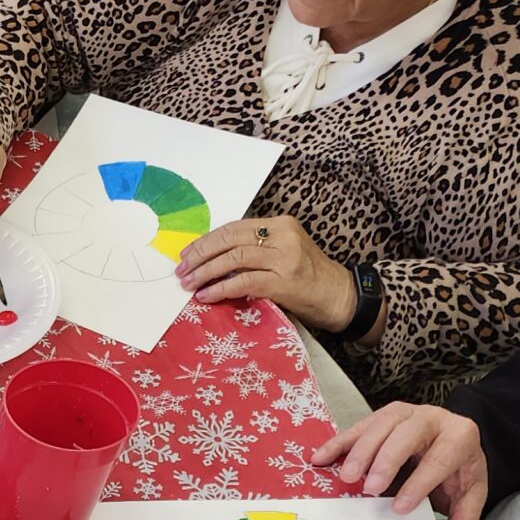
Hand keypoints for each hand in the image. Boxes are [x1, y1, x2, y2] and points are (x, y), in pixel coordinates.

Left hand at [176, 215, 355, 332]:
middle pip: (230, 240)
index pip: (234, 227)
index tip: (187, 253)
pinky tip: (206, 296)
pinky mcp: (283, 281)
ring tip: (189, 283)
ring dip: (206, 272)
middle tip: (182, 269)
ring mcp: (284, 258)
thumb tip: (212, 258)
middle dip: (201, 255)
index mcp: (280, 224)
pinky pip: (243, 282)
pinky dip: (220, 289)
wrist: (338, 295)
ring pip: (234, 259)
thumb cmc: (306, 276)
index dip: (207, 241)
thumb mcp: (281, 253)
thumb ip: (254, 249)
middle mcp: (283, 235)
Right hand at [313, 403, 490, 519]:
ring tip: (347, 478)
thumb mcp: (468, 491)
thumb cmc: (456, 468)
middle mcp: (433, 419)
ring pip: (382, 425)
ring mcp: (406, 414)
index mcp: (460, 436)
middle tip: (371, 488)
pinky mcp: (382, 417)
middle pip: (408, 433)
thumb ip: (465, 515)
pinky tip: (322, 458)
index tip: (400, 508)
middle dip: (387, 460)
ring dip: (361, 451)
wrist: (452, 441)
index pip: (440, 457)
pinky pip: (359, 426)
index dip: (420, 482)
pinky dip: (338, 442)